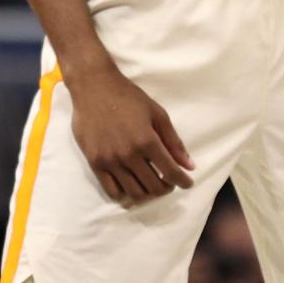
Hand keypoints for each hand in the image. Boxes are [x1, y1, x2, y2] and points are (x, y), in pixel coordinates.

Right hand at [69, 64, 194, 205]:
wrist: (94, 88)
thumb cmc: (128, 97)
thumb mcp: (157, 114)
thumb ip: (173, 141)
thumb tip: (189, 165)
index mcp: (147, 141)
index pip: (170, 171)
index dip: (182, 181)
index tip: (187, 183)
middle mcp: (129, 155)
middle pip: (153, 187)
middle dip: (166, 188)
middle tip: (169, 182)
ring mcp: (110, 161)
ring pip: (133, 193)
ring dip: (147, 194)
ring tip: (151, 185)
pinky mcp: (94, 163)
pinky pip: (112, 191)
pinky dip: (125, 194)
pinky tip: (131, 186)